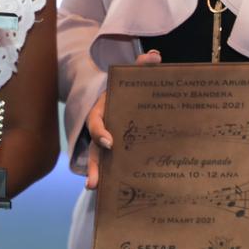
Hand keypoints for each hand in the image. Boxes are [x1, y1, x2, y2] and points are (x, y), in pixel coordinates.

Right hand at [85, 49, 161, 189]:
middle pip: (93, 147)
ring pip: (96, 160)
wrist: (125, 96)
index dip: (100, 132)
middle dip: (93, 164)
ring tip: (94, 189)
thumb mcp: (133, 77)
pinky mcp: (114, 153)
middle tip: (94, 180)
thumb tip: (154, 56)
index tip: (110, 142)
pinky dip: (106, 178)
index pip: (96, 121)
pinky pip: (108, 166)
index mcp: (103, 110)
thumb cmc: (130, 88)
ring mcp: (105, 142)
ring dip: (95, 175)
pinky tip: (108, 192)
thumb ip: (142, 66)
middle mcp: (101, 128)